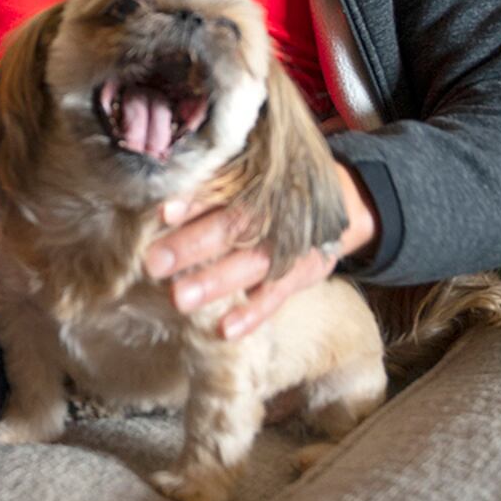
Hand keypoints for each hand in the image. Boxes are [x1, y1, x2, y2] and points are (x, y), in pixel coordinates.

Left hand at [143, 161, 376, 339]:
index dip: (194, 201)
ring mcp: (291, 245)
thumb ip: (218, 177)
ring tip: (179, 299)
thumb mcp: (256, 170)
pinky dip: (251, 314)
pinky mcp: (302, 273)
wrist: (346, 199)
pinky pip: (275, 296)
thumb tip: (163, 190)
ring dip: (214, 282)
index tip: (163, 214)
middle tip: (153, 263)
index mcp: (260, 181)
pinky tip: (223, 330)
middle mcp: (275, 212)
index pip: (224, 188)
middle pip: (232, 228)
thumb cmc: (278, 183)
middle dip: (191, 245)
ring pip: (251, 264)